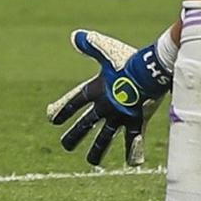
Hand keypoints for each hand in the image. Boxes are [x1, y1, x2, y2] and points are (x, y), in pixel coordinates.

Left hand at [46, 29, 169, 166]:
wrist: (149, 73)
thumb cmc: (127, 60)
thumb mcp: (106, 50)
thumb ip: (90, 44)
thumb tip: (74, 36)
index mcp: (95, 90)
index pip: (73, 102)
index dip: (61, 109)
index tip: (51, 118)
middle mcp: (104, 107)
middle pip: (85, 124)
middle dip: (74, 135)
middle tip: (66, 145)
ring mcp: (120, 117)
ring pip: (105, 139)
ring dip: (97, 151)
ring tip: (91, 161)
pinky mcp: (137, 122)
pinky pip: (135, 141)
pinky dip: (135, 152)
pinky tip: (133, 165)